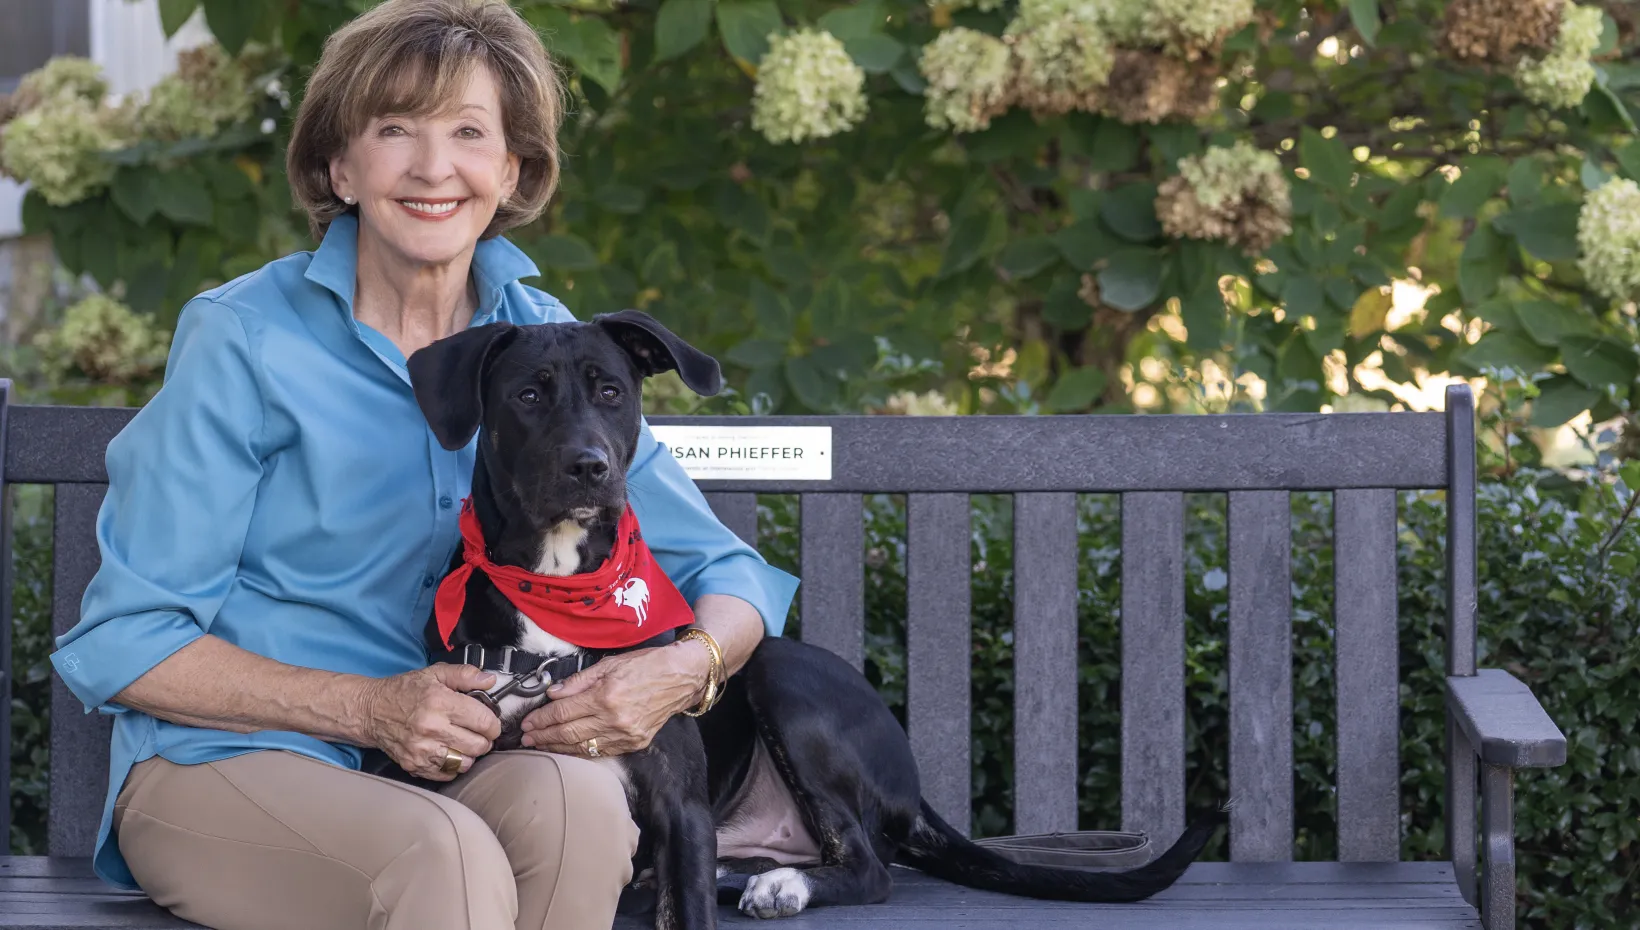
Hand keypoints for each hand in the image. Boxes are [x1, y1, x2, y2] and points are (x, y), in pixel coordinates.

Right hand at [358, 665, 501, 780]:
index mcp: (440, 702)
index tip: (490, 722)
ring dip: (469, 755)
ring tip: (463, 743)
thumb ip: (465, 675)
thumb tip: (490, 680)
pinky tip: (448, 752)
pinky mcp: (414, 764)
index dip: (493, 723)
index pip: (484, 721)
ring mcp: (422, 750)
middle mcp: (432, 728)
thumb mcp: (434, 673)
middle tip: (478, 733)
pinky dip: (452, 766)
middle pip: (478, 746)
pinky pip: (446, 774)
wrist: (370, 710)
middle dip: (484, 740)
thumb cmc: (404, 691)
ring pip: (464, 763)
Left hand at [519, 641, 710, 755]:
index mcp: (605, 696)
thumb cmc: (647, 664)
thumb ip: (579, 681)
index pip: (563, 712)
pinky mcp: (634, 743)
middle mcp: (614, 719)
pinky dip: (581, 752)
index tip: (527, 722)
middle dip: (543, 736)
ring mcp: (625, 734)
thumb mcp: (610, 664)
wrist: (681, 677)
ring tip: (541, 746)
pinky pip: (601, 752)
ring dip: (557, 748)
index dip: (542, 718)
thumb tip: (553, 693)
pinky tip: (568, 749)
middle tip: (526, 738)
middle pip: (568, 733)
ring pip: (582, 747)